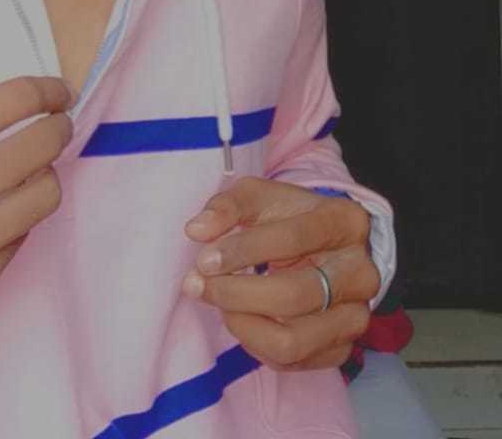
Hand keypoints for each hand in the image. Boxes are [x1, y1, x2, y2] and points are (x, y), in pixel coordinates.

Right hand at [0, 75, 73, 352]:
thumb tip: (14, 110)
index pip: (15, 100)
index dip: (47, 90)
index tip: (58, 93)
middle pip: (43, 144)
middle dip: (57, 128)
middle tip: (56, 125)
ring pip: (46, 193)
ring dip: (43, 175)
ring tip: (31, 172)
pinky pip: (20, 238)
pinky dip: (17, 220)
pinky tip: (1, 214)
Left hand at [181, 176, 379, 370]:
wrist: (327, 249)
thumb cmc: (289, 219)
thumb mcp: (261, 197)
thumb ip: (228, 206)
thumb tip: (196, 229)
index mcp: (346, 221)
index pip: (293, 238)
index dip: (243, 250)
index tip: (204, 258)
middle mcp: (361, 272)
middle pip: (293, 295)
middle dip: (235, 293)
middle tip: (198, 284)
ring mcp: (356, 315)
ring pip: (291, 340)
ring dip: (241, 324)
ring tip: (219, 303)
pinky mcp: (343, 348)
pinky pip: (290, 361)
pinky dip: (255, 344)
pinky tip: (241, 318)